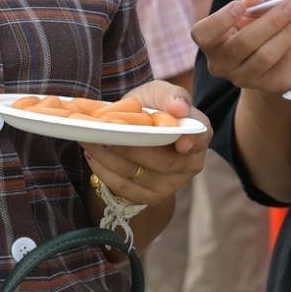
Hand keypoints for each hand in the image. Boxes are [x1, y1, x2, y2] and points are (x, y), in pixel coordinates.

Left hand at [80, 82, 209, 205]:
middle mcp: (190, 164)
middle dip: (130, 146)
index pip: (200, 139)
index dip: (193, 142)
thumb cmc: (152, 108)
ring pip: (137, 174)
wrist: (137, 129)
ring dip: (108, 157)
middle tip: (104, 132)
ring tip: (90, 139)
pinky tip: (92, 155)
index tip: (182, 143)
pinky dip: (104, 170)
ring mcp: (171, 185)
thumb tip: (179, 109)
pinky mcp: (149, 198)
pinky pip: (123, 188)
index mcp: (198, 134)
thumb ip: (171, 96)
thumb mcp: (158, 93)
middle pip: (162, 161)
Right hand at [191, 0, 290, 97]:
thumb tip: (254, 0)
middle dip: (272, 21)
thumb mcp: (251, 1)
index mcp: (211, 42)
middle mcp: (222, 64)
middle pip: (244, 44)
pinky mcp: (269, 85)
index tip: (241, 5)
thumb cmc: (255, 22)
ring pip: (267, 56)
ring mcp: (245, 79)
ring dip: (290, 31)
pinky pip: (286, 62)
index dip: (220, 20)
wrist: (274, 53)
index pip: (203, 35)